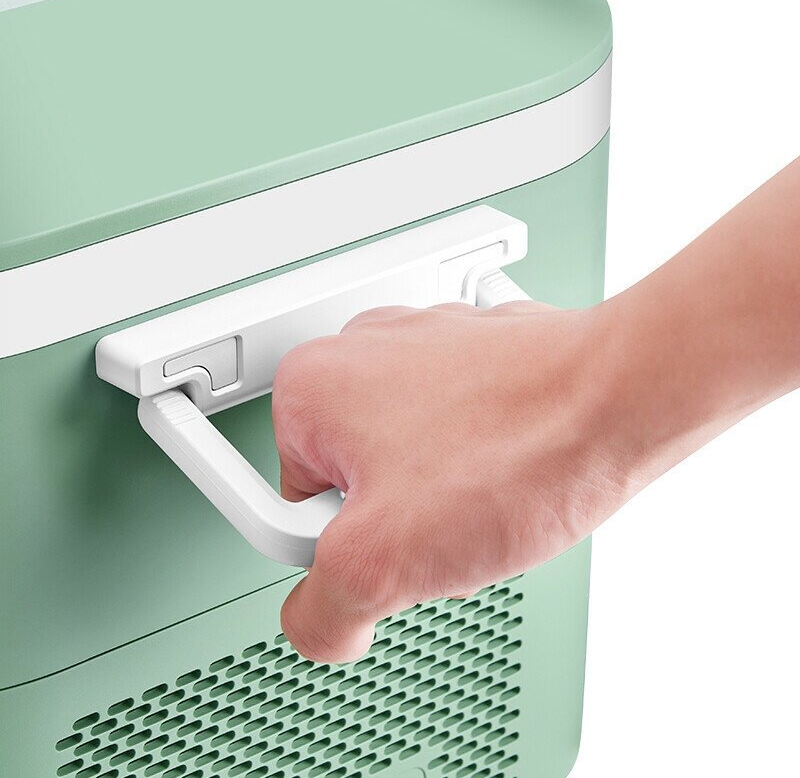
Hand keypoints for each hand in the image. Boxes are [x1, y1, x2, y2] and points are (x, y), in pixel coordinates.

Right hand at [272, 300, 632, 661]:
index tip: (381, 553)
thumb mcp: (382, 565)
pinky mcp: (477, 354)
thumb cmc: (519, 449)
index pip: (292, 506)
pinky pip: (456, 431)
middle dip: (396, 522)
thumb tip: (319, 624)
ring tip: (484, 495)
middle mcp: (365, 349)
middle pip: (354, 484)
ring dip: (441, 494)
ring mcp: (426, 344)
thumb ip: (321, 611)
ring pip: (409, 459)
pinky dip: (478, 461)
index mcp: (315, 384)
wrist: (624, 399)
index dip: (337, 552)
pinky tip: (508, 473)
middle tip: (441, 524)